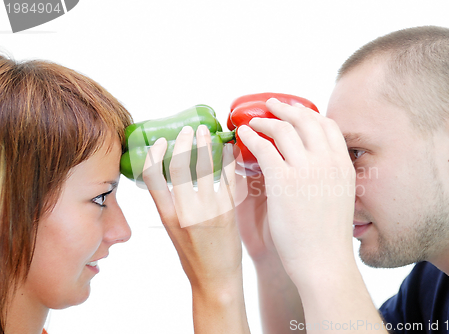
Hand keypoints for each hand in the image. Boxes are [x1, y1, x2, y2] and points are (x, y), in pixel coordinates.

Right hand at [142, 125, 240, 287]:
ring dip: (206, 144)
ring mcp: (208, 210)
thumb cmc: (193, 257)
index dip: (154, 154)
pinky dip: (228, 159)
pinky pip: (228, 177)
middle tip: (190, 129)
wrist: (216, 281)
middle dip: (184, 141)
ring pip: (205, 167)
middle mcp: (185, 211)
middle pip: (180, 166)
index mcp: (166, 216)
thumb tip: (174, 177)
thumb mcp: (173, 231)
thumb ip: (171, 205)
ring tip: (207, 132)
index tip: (160, 140)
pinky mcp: (229, 211)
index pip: (152, 176)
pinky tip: (228, 149)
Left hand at [237, 99, 355, 284]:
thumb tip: (311, 164)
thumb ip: (327, 176)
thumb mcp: (338, 198)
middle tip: (272, 105)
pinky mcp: (284, 182)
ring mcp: (307, 170)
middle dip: (286, 108)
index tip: (296, 111)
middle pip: (306, 120)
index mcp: (343, 166)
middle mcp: (328, 162)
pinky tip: (243, 136)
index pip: (328, 126)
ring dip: (265, 121)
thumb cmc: (328, 237)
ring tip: (253, 122)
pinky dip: (251, 137)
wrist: (324, 263)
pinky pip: (264, 148)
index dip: (309, 114)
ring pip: (284, 129)